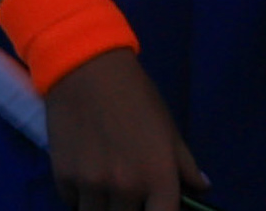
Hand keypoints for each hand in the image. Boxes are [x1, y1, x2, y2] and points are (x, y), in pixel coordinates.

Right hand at [44, 49, 209, 210]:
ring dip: (103, 207)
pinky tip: (85, 176)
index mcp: (158, 177)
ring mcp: (91, 186)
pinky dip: (79, 196)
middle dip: (129, 210)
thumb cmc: (135, 96)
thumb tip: (202, 187)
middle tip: (129, 194)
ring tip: (106, 189)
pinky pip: (72, 202)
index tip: (154, 208)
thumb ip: (185, 164)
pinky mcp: (63, 178)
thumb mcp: (168, 128)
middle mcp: (126, 188)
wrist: (87, 69)